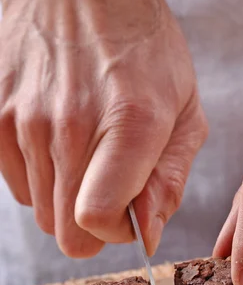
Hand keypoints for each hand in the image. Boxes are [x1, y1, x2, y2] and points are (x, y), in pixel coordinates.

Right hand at [0, 0, 206, 256]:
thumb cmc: (141, 50)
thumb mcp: (184, 110)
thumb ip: (170, 180)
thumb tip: (147, 234)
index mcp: (130, 123)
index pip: (96, 219)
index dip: (116, 232)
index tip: (129, 215)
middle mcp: (69, 125)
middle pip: (66, 232)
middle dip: (93, 223)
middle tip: (109, 183)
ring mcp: (24, 120)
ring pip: (40, 212)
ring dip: (66, 197)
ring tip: (84, 150)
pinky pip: (17, 185)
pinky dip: (40, 176)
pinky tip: (57, 139)